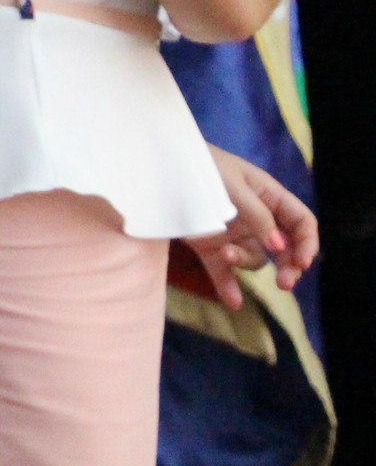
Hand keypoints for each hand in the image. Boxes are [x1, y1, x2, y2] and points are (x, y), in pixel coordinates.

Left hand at [182, 146, 319, 307]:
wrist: (158, 162)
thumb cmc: (201, 163)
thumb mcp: (232, 184)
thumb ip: (257, 215)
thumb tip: (278, 247)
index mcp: (268, 196)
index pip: (301, 223)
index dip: (306, 243)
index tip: (301, 262)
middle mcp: (255, 218)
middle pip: (284, 249)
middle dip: (288, 267)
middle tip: (284, 284)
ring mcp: (233, 233)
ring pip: (253, 259)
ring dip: (243, 262)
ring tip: (226, 255)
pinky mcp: (208, 244)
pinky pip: (222, 270)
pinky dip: (228, 286)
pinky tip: (234, 303)